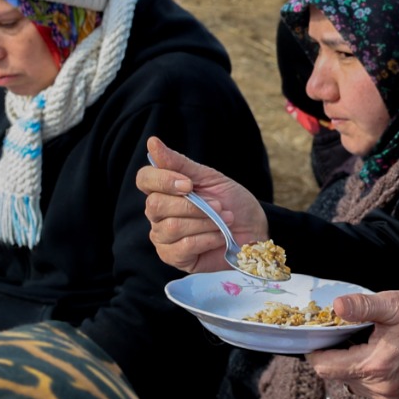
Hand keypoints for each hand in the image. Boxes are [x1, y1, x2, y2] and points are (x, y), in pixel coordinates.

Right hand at [138, 137, 267, 272]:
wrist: (254, 231)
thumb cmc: (232, 203)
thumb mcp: (210, 178)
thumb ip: (180, 164)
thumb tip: (152, 142)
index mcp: (163, 190)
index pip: (144, 179)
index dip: (163, 180)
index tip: (190, 184)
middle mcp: (157, 213)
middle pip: (156, 205)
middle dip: (193, 206)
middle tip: (220, 206)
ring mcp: (163, 236)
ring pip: (171, 227)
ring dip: (205, 223)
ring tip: (225, 221)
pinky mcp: (173, 257)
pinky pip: (182, 247)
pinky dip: (206, 239)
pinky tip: (220, 237)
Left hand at [307, 291, 398, 398]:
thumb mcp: (394, 306)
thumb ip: (362, 306)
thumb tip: (335, 306)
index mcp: (373, 366)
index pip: (324, 367)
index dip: (315, 351)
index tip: (319, 336)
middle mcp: (379, 388)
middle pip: (336, 375)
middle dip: (335, 356)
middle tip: (344, 336)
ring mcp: (390, 398)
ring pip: (352, 383)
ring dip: (352, 366)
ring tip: (367, 345)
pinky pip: (370, 391)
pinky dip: (368, 376)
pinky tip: (380, 358)